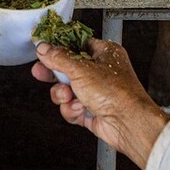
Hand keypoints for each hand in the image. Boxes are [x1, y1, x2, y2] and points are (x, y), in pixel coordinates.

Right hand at [32, 38, 169, 169]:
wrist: (127, 124)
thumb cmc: (117, 93)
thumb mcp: (81, 69)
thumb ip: (59, 57)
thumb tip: (45, 48)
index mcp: (104, 53)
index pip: (76, 45)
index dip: (59, 48)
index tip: (44, 51)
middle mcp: (101, 72)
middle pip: (68, 69)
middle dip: (55, 75)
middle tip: (41, 73)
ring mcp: (96, 92)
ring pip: (67, 90)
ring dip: (63, 95)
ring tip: (68, 96)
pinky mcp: (92, 111)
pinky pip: (71, 107)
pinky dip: (71, 110)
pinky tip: (79, 109)